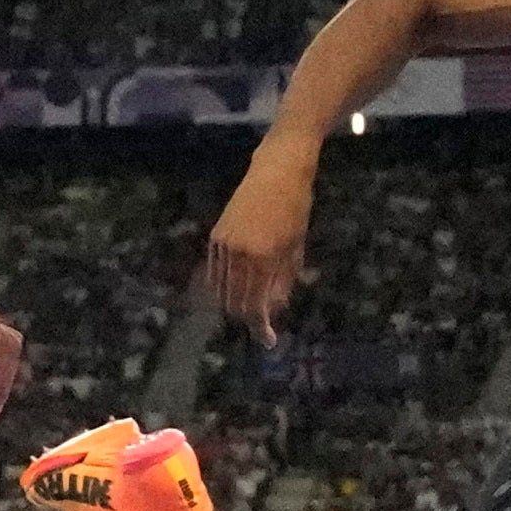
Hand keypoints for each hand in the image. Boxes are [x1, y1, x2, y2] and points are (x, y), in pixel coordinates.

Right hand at [206, 140, 320, 347]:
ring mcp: (223, 245)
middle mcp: (239, 254)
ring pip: (222, 290)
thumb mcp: (296, 246)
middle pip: (236, 302)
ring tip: (248, 310)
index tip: (268, 340)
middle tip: (260, 326)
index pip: (256, 305)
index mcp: (263, 258)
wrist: (277, 170)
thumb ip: (283, 280)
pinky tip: (233, 290)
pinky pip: (215, 273)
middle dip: (247, 318)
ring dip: (234, 304)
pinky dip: (222, 287)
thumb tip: (273, 310)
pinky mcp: (215, 237)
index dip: (261, 326)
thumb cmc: (295, 206)